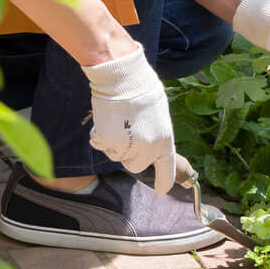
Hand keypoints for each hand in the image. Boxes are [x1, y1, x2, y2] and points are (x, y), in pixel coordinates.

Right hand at [81, 44, 176, 193]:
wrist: (123, 78)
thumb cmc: (143, 89)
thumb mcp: (160, 113)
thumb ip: (158, 133)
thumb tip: (154, 143)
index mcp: (165, 141)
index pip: (167, 170)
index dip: (165, 182)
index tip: (163, 189)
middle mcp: (148, 149)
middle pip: (136, 166)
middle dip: (132, 155)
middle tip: (129, 134)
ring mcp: (127, 148)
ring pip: (118, 157)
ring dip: (116, 144)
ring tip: (120, 120)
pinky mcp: (108, 143)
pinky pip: (102, 146)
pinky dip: (102, 136)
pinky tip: (108, 119)